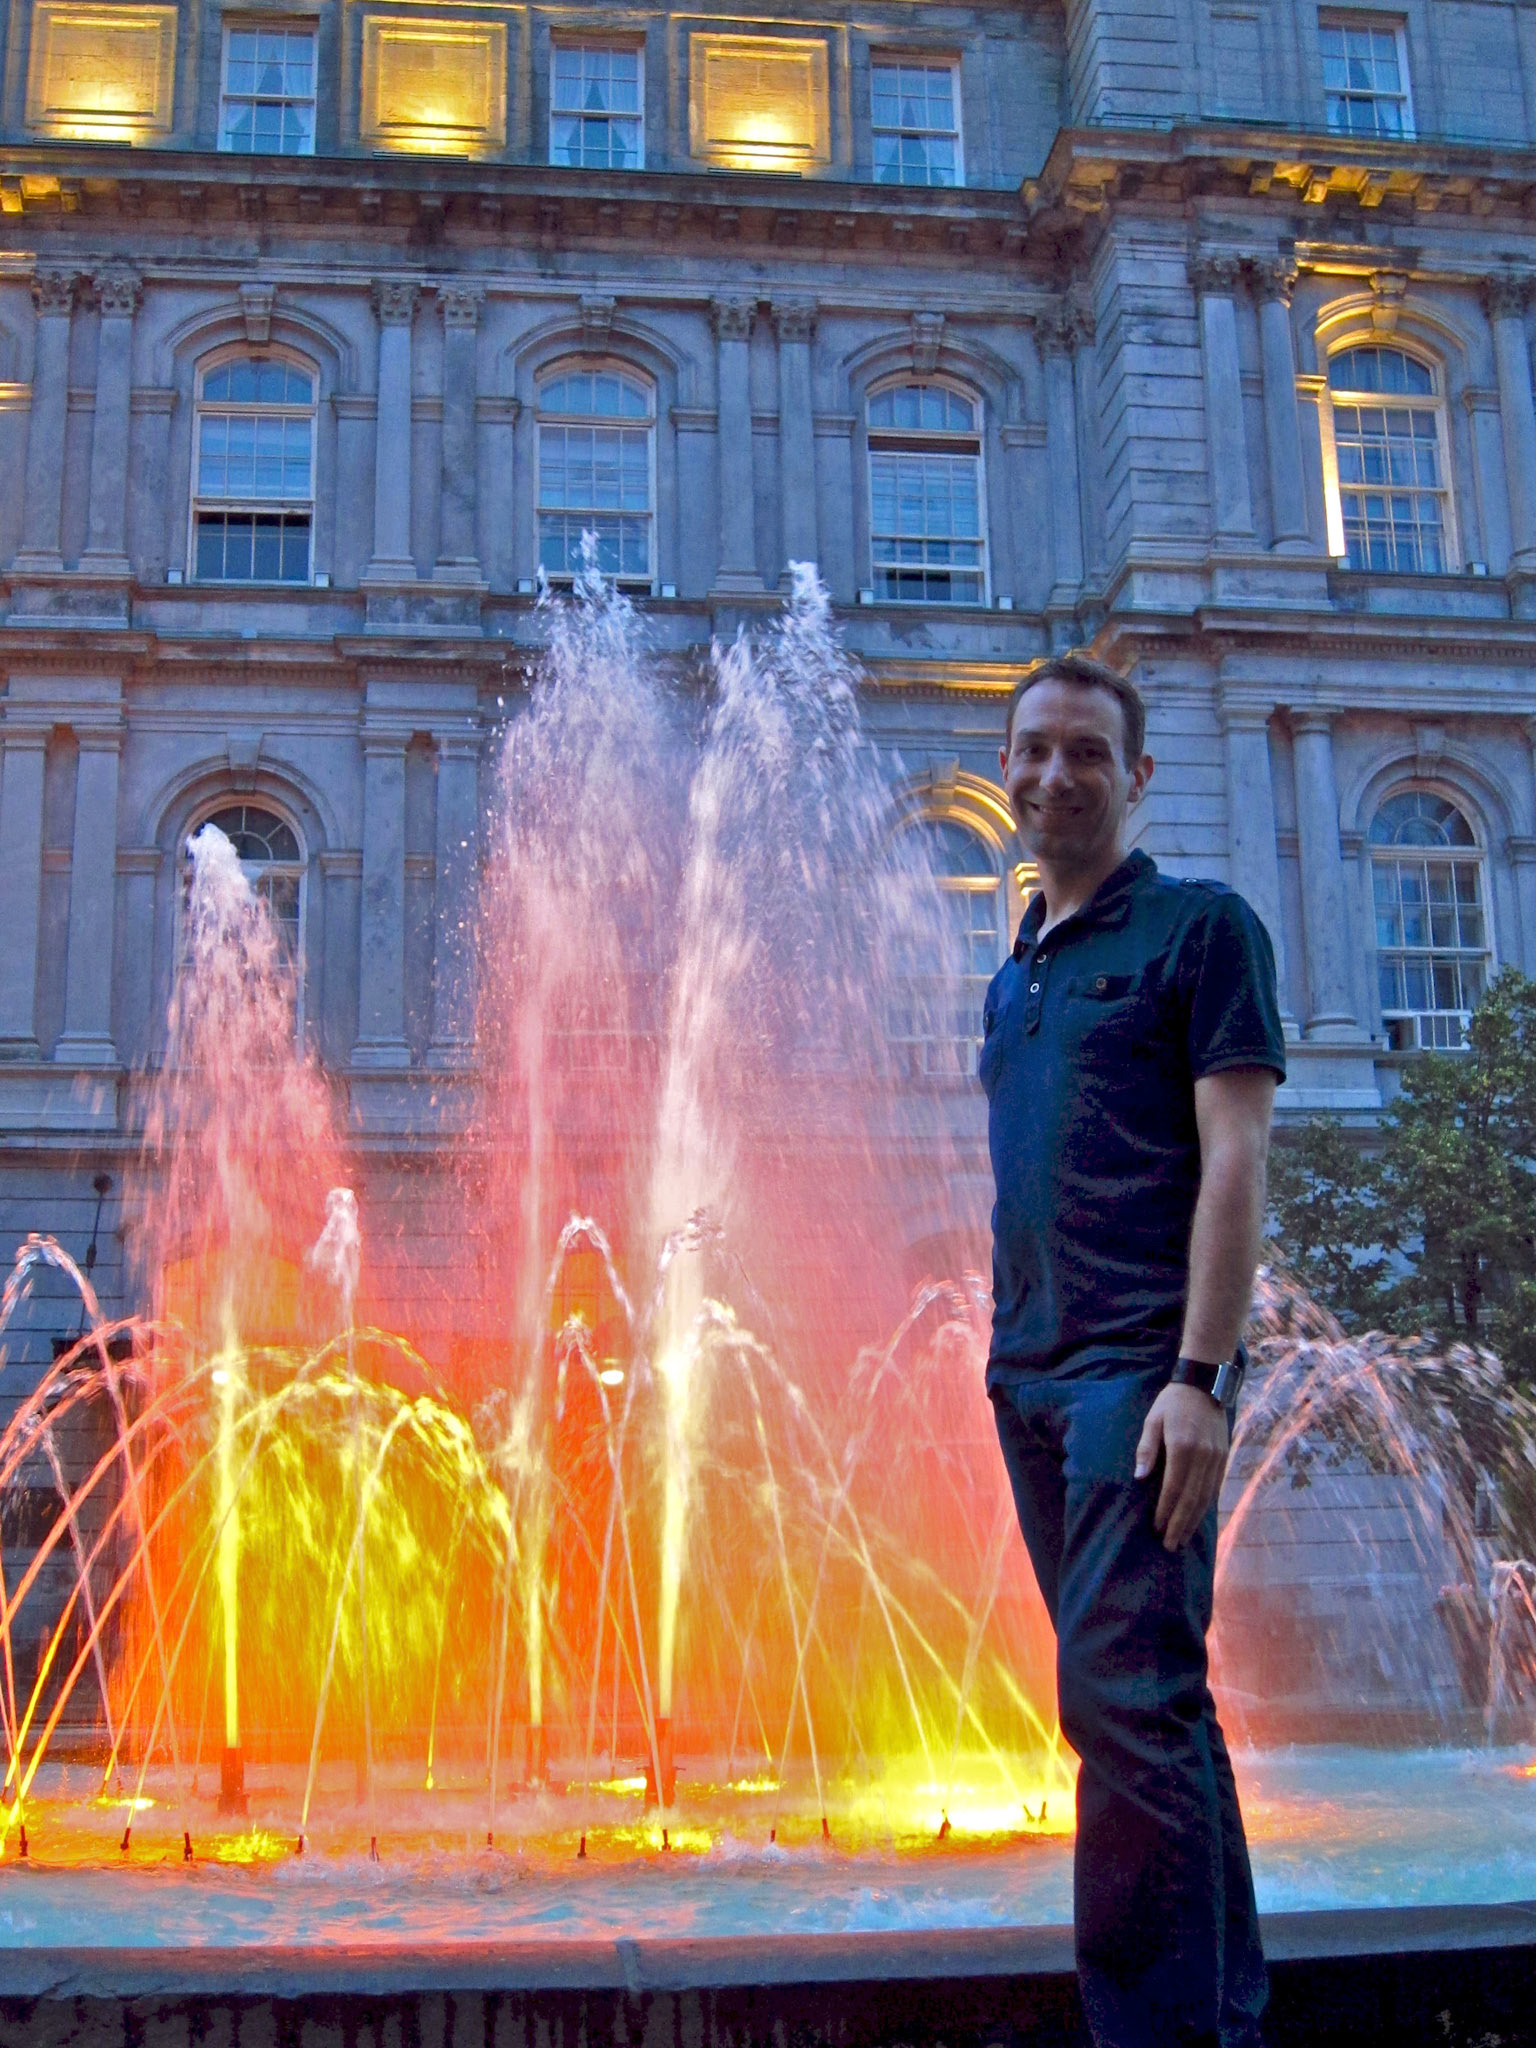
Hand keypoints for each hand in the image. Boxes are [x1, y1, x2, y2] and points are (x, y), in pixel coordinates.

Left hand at [1134, 1384, 1229, 1551]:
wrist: (1205, 1385)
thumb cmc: (1172, 1403)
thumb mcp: (1152, 1421)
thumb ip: (1146, 1450)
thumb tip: (1140, 1479)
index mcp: (1183, 1447)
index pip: (1174, 1488)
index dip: (1165, 1511)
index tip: (1156, 1528)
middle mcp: (1203, 1457)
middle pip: (1191, 1499)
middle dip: (1180, 1525)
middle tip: (1170, 1546)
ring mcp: (1216, 1459)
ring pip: (1205, 1498)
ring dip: (1194, 1521)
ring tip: (1182, 1539)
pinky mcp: (1223, 1458)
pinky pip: (1214, 1489)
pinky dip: (1205, 1507)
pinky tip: (1197, 1519)